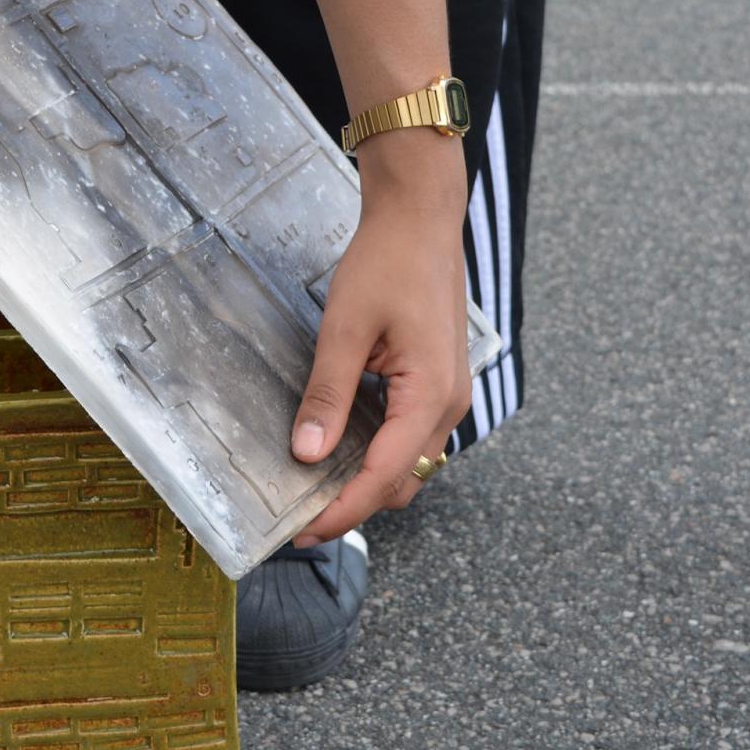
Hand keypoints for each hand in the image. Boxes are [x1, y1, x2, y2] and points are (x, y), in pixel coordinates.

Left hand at [290, 131, 472, 544]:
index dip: (343, 510)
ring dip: (366, 480)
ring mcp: (448, 395)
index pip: (384, 476)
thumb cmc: (387, 263)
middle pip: (402, 481)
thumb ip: (328, 394)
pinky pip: (410, 436)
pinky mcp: (437, 383)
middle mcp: (449, 405)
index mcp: (431, 396)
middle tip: (300, 512)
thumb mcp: (345, 329)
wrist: (421, 218)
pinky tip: (339, 444)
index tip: (304, 531)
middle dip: (354, 504)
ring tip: (314, 485)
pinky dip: (377, 453)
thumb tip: (307, 453)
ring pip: (409, 463)